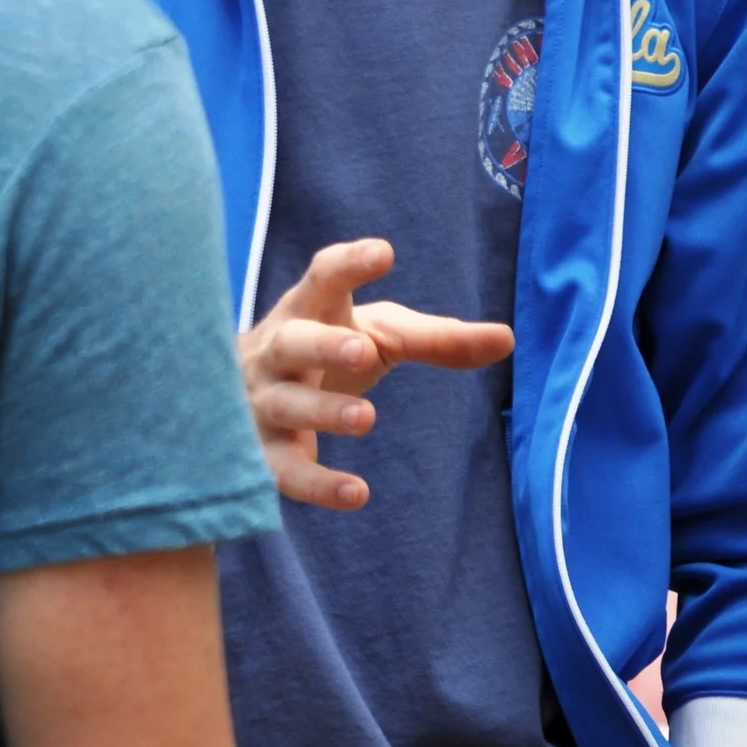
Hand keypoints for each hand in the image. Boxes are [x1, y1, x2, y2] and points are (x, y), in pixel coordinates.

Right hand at [237, 238, 513, 510]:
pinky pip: (285, 471)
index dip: (348, 265)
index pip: (323, 280)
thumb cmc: (327, 353)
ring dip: (321, 411)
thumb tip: (507, 338)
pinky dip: (317, 484)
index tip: (382, 253)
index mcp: (306, 311)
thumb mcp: (378, 336)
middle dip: (324, 346)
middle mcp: (275, 351)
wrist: (238, 396)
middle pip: (292, 343)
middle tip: (363, 350)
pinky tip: (357, 493)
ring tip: (365, 417)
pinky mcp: (261, 453)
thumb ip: (436, 339)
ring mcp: (262, 402)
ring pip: (285, 405)